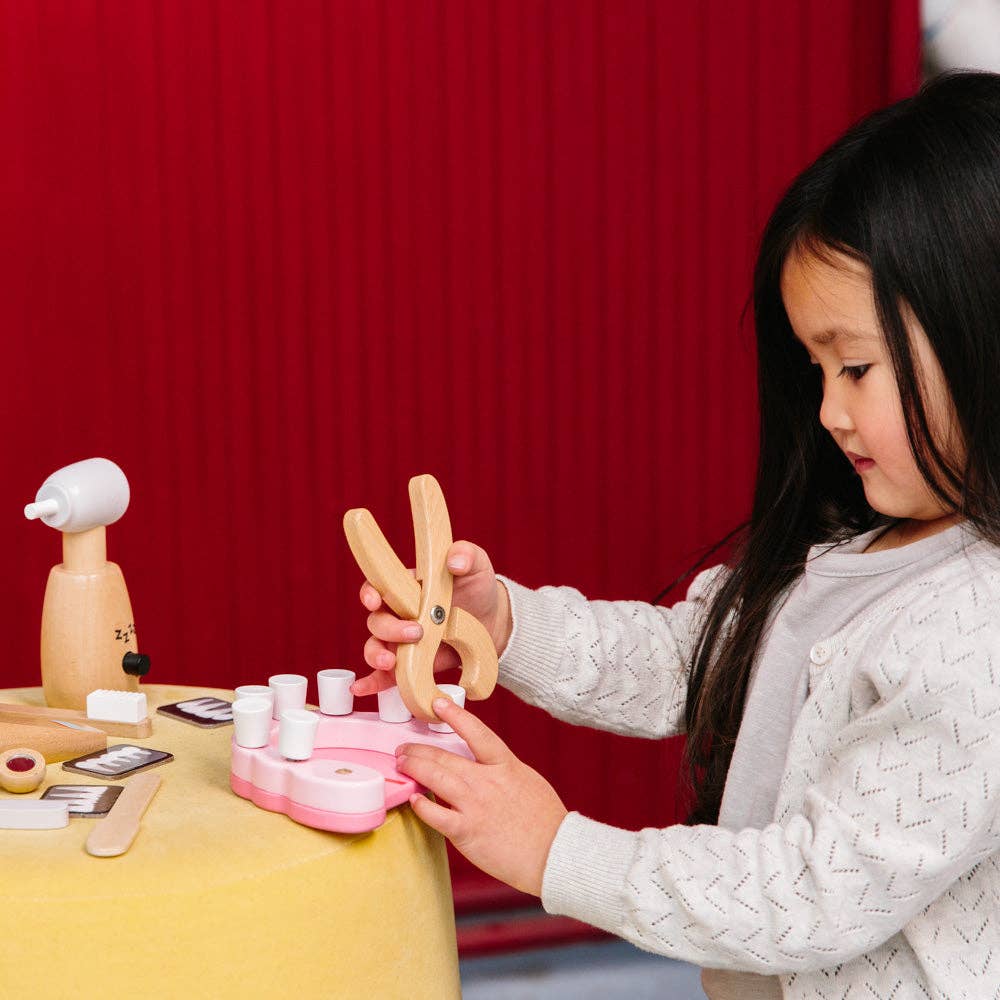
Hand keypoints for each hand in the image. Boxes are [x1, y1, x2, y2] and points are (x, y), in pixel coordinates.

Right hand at [352, 540, 511, 696]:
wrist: (493, 622)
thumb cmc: (478, 587)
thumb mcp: (476, 565)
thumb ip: (466, 555)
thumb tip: (455, 560)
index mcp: (408, 586)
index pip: (378, 586)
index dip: (371, 594)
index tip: (375, 601)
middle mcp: (399, 613)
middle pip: (377, 621)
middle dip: (389, 629)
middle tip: (417, 633)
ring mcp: (403, 640)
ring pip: (376, 647)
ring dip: (377, 655)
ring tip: (392, 663)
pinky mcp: (411, 663)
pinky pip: (387, 675)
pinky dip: (373, 682)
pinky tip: (364, 688)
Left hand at [396, 697, 567, 897]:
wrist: (555, 853)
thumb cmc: (545, 821)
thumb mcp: (527, 780)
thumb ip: (502, 769)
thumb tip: (483, 762)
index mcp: (506, 765)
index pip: (477, 732)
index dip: (455, 716)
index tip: (438, 704)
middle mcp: (487, 781)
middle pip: (445, 756)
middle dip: (419, 749)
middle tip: (403, 747)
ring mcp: (475, 806)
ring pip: (435, 778)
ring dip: (414, 767)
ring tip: (402, 763)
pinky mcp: (467, 832)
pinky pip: (436, 815)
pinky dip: (421, 806)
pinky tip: (413, 799)